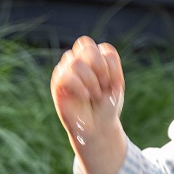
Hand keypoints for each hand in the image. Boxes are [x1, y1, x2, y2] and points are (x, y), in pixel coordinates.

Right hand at [50, 36, 127, 173]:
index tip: (114, 84)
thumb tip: (94, 54)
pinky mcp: (57, 84)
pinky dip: (79, 86)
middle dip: (100, 67)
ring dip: (91, 80)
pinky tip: (85, 96)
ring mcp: (66, 71)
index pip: (102, 48)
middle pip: (86, 45)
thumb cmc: (107, 106)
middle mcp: (78, 61)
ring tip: (95, 95)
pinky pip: (65, 74)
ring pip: (75, 61)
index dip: (110, 65)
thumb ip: (110, 63)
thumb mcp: (116, 84)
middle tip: (104, 86)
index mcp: (94, 59)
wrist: (99, 128)